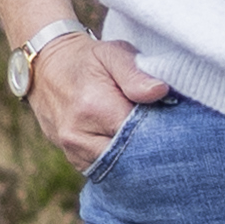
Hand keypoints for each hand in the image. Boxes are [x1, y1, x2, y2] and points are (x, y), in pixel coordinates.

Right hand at [12, 21, 169, 165]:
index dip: (163, 130)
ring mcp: (74, 152)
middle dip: (153, 147)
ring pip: (120, 167)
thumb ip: (136, 73)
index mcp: (93, 108)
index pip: (141, 133)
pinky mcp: (75, 161)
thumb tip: (160, 92)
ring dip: (138, 157)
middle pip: (131, 155)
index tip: (177, 122)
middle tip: (171, 135)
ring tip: (153, 140)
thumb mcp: (111, 54)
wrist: (47, 70)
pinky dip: (123, 161)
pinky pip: (107, 169)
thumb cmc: (87, 60)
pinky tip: (134, 148)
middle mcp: (79, 136)